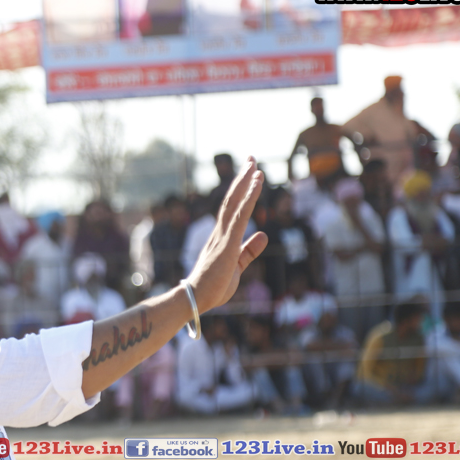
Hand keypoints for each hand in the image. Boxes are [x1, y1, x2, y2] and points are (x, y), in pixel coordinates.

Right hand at [188, 158, 267, 311]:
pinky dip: (248, 198)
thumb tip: (264, 234)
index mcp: (221, 238)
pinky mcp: (226, 244)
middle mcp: (219, 233)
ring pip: (234, 203)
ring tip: (254, 165)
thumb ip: (250, 250)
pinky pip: (239, 216)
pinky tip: (255, 184)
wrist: (195, 300)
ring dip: (245, 183)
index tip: (250, 174)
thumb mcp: (237, 267)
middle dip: (242, 178)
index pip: (232, 209)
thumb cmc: (212, 288)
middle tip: (250, 159)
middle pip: (232, 200)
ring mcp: (222, 237)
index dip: (241, 191)